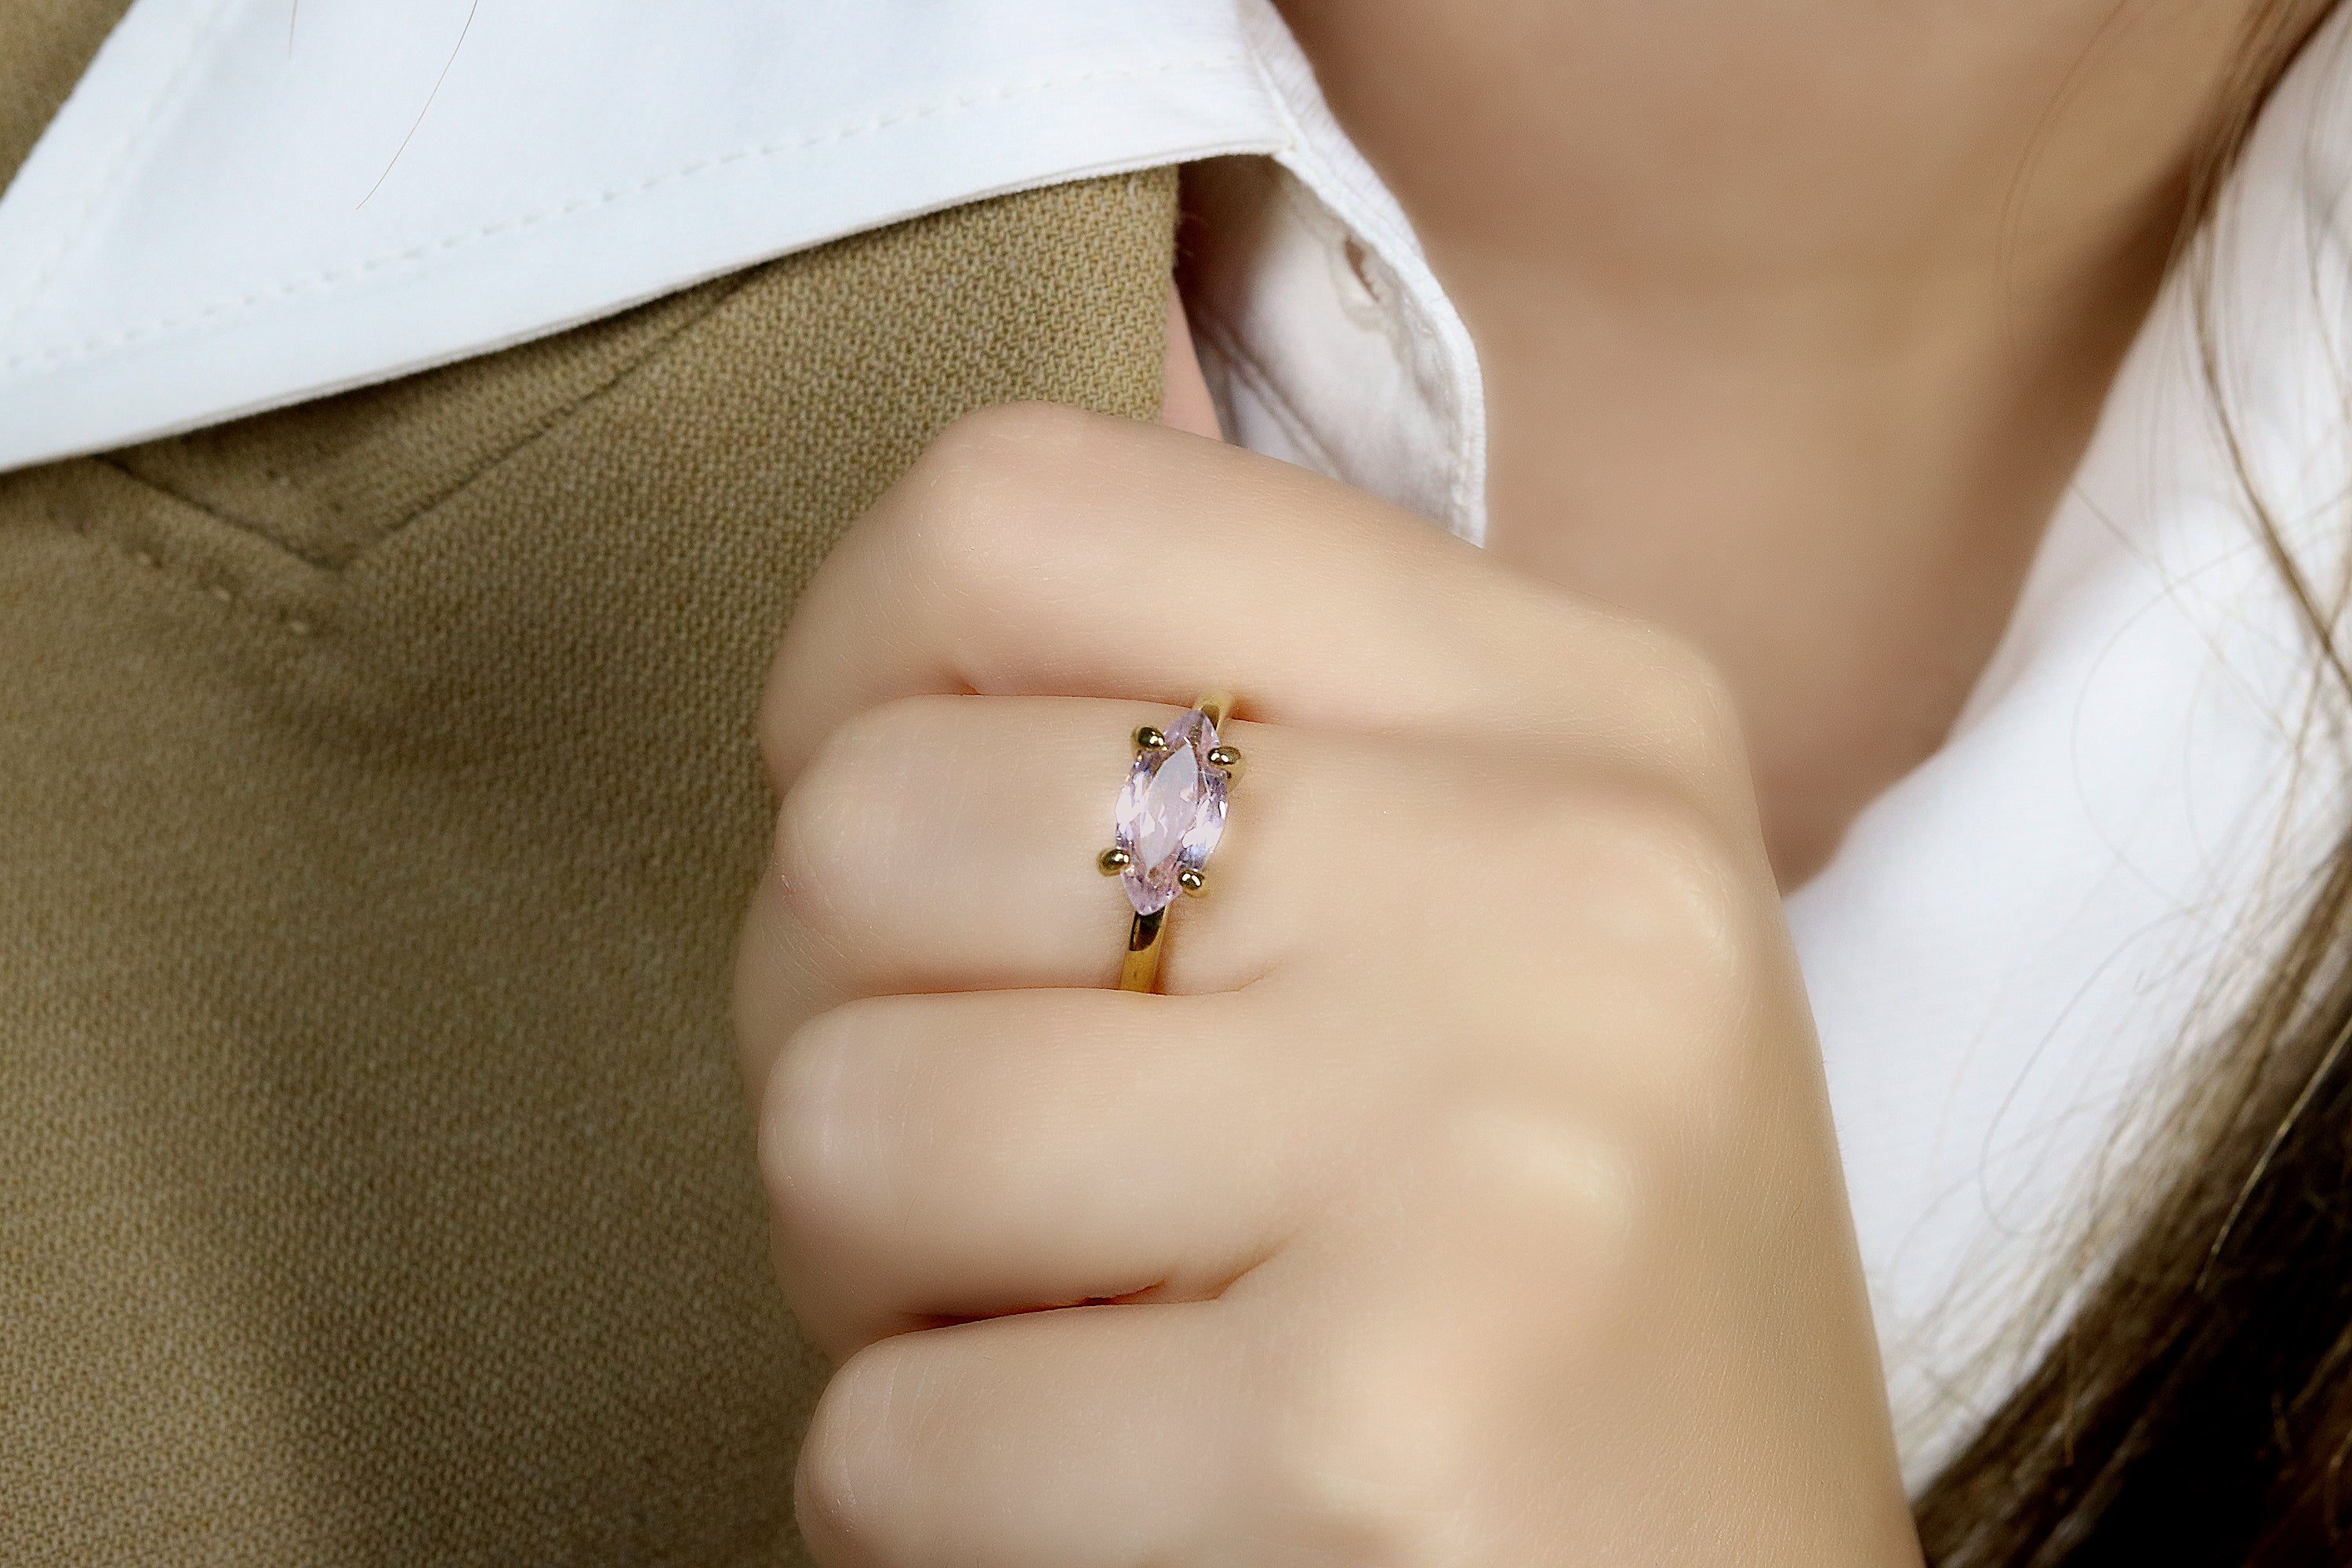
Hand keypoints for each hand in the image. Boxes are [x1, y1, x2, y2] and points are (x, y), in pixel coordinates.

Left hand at [734, 403, 1920, 1565]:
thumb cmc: (1537, 1284)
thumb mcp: (1471, 922)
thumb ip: (1222, 738)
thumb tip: (881, 650)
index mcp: (1573, 709)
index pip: (1013, 509)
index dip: (846, 689)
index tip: (912, 867)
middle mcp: (1562, 879)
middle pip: (870, 827)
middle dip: (854, 1036)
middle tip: (1030, 1176)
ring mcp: (1488, 1147)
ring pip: (843, 1125)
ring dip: (889, 1288)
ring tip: (1096, 1331)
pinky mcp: (1372, 1431)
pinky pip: (888, 1437)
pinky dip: (937, 1508)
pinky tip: (1137, 1497)